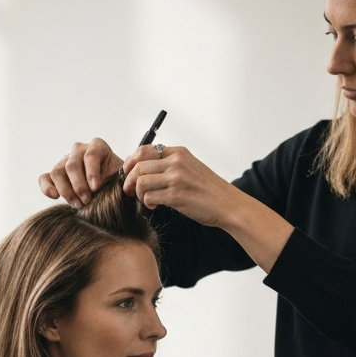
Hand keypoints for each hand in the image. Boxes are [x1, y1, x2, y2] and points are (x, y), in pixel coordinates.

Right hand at [38, 138, 122, 207]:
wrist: (109, 190)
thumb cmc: (118, 182)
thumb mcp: (124, 176)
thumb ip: (126, 175)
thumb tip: (127, 179)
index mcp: (97, 147)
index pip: (91, 154)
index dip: (92, 172)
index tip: (96, 188)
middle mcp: (79, 150)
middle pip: (72, 164)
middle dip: (78, 185)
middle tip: (86, 200)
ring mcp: (65, 161)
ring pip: (57, 171)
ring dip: (65, 190)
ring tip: (77, 204)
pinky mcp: (55, 175)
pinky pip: (45, 178)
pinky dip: (47, 187)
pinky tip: (55, 196)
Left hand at [122, 144, 239, 227]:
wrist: (227, 203)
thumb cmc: (208, 189)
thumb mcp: (190, 167)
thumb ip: (170, 164)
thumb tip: (144, 169)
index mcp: (179, 153)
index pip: (144, 150)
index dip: (130, 162)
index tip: (127, 173)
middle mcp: (176, 162)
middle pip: (138, 166)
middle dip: (128, 180)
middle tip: (129, 191)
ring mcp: (176, 178)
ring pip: (141, 182)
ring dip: (138, 193)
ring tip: (145, 200)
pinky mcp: (175, 195)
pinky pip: (149, 197)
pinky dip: (147, 203)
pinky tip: (154, 206)